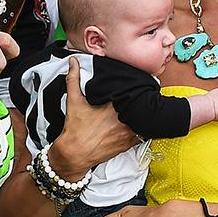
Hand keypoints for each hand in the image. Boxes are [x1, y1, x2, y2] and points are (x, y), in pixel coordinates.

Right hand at [50, 58, 136, 175]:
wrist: (75, 154)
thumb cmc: (75, 129)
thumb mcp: (73, 101)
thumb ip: (74, 79)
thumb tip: (73, 62)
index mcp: (112, 106)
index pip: (130, 93)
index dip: (136, 88)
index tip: (138, 83)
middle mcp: (123, 120)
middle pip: (140, 106)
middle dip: (142, 100)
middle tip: (144, 94)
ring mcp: (127, 133)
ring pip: (143, 120)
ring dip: (143, 115)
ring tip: (144, 108)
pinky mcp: (128, 144)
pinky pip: (142, 135)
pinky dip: (142, 129)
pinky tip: (140, 124)